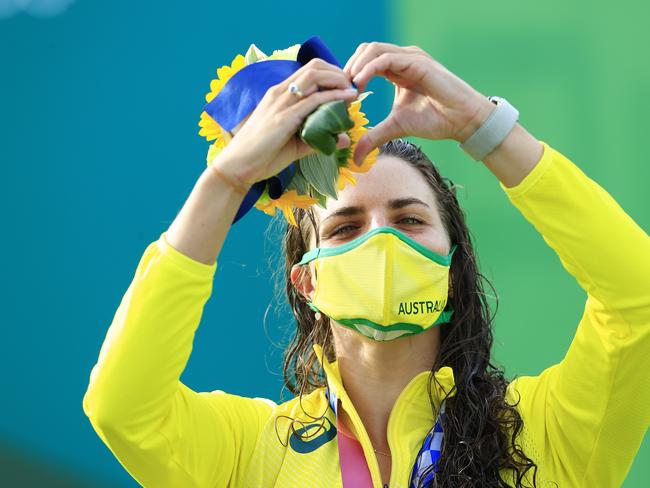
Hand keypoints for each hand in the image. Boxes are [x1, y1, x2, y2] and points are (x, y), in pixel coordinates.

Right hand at [213, 58, 358, 187]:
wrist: (237, 168)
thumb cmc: (262, 156)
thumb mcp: (295, 145)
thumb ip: (319, 139)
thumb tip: (345, 139)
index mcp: (278, 95)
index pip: (308, 71)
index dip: (331, 74)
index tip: (345, 88)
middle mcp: (278, 93)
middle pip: (314, 67)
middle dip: (338, 73)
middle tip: (352, 87)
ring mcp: (280, 103)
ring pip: (315, 77)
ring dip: (338, 80)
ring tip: (353, 91)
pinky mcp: (283, 118)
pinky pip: (313, 100)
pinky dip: (333, 97)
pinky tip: (347, 99)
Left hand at [344, 42, 495, 164]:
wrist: (462, 120)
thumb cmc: (435, 120)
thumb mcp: (395, 128)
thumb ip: (374, 137)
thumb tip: (355, 157)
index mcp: (396, 69)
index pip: (364, 61)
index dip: (349, 75)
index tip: (339, 96)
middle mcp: (402, 58)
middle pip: (365, 50)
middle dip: (348, 68)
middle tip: (340, 90)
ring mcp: (410, 57)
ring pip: (373, 50)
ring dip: (355, 67)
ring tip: (348, 88)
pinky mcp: (417, 61)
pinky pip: (386, 58)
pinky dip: (368, 69)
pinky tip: (360, 85)